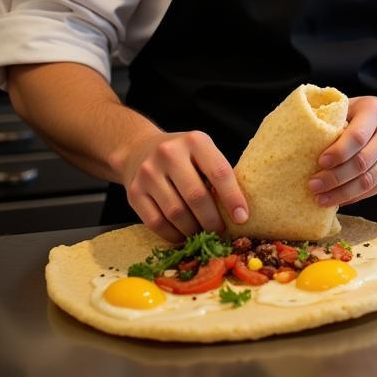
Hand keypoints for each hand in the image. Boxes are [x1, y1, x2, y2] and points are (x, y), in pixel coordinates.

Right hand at [118, 130, 247, 242]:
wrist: (138, 149)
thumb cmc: (181, 156)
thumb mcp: (201, 153)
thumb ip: (216, 175)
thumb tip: (237, 213)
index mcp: (194, 141)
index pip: (219, 172)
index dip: (233, 198)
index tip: (242, 217)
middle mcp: (169, 153)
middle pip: (196, 196)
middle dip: (212, 220)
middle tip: (220, 232)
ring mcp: (148, 173)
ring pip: (176, 213)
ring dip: (193, 230)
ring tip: (202, 235)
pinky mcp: (134, 192)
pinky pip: (156, 223)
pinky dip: (173, 235)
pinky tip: (183, 236)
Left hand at [308, 96, 376, 206]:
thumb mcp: (359, 105)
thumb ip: (337, 115)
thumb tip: (306, 134)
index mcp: (375, 113)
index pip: (357, 136)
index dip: (337, 152)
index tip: (319, 162)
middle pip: (360, 163)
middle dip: (333, 178)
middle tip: (313, 186)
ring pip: (367, 181)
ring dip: (341, 193)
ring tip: (321, 199)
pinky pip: (374, 189)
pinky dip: (354, 197)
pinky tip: (338, 200)